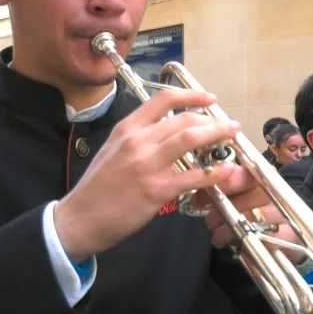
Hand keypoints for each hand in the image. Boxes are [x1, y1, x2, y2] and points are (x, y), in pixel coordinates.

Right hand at [54, 88, 242, 262]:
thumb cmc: (97, 188)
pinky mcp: (157, 189)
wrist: (79, 218)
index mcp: (127, 128)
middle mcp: (138, 141)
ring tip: (232, 136)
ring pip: (191, 139)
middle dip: (213, 120)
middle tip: (228, 125)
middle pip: (184, 119)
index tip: (209, 98)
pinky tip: (227, 171)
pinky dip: (215, 173)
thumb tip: (166, 131)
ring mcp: (148, 165)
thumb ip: (138, 138)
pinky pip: (194, 177)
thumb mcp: (112, 150)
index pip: (164, 99)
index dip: (192, 95)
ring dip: (217, 134)